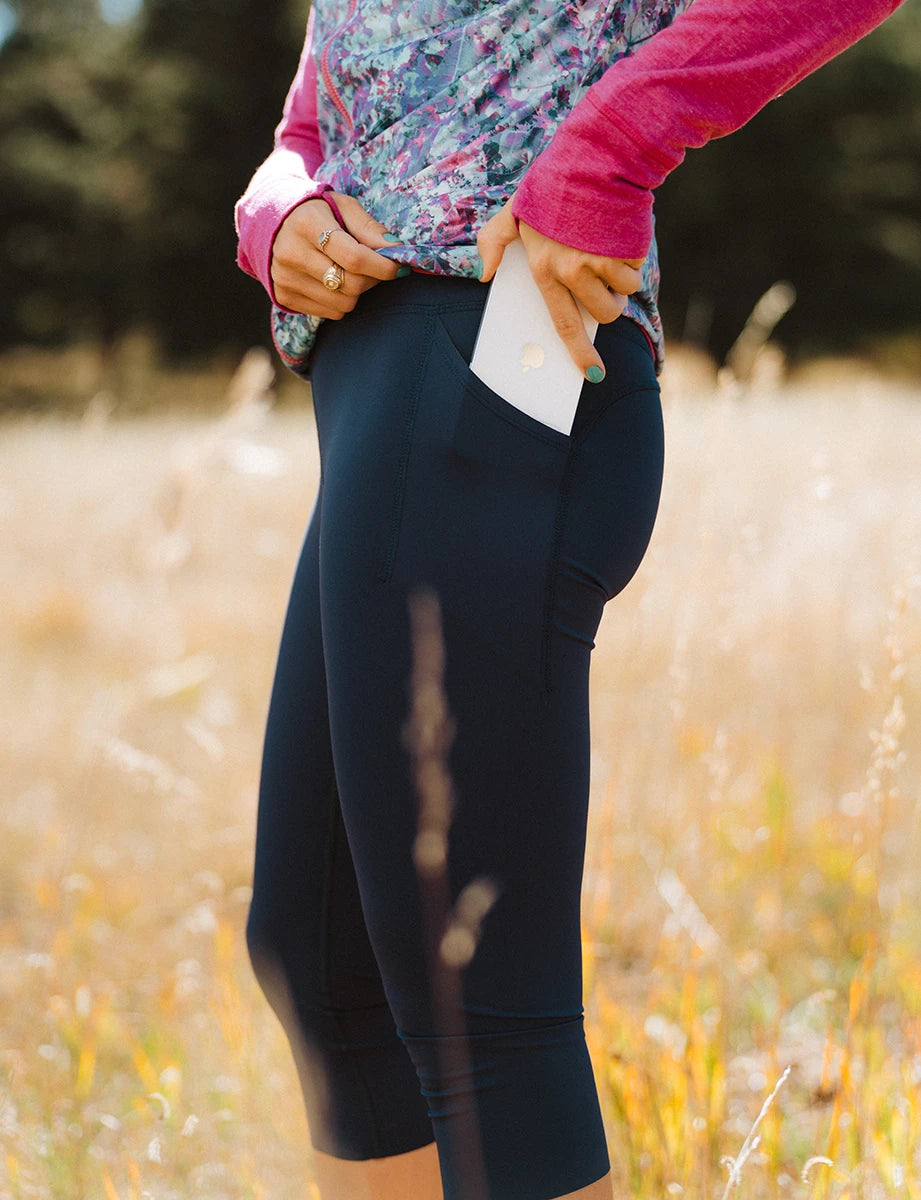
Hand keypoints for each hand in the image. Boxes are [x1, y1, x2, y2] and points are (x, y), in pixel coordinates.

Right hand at [271, 192, 401, 317]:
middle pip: (351, 284)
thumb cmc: (317, 213)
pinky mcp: (284, 297)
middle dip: (373, 279)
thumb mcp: (343, 207)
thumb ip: (369, 228)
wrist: (273, 224)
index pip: (354, 257)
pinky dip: (341, 301)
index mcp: (307, 224)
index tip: (399, 267)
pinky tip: (334, 282)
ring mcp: (285, 278)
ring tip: (352, 272)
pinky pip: (330, 313)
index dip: (383, 266)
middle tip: (377, 268)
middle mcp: (291, 253)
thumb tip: (396, 249)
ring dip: (357, 292)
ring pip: (343, 304)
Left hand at [477, 198, 644, 380]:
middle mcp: (572, 271)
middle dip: (610, 303)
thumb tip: (482, 274)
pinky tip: (620, 232)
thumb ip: (492, 240)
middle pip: (604, 313)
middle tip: (604, 279)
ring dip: (624, 279)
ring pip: (624, 294)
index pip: (563, 323)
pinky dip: (634, 256)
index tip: (594, 373)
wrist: (595, 156)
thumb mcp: (515, 209)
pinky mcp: (626, 250)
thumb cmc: (555, 183)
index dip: (580, 352)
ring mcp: (601, 262)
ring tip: (611, 249)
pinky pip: (637, 269)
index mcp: (545, 269)